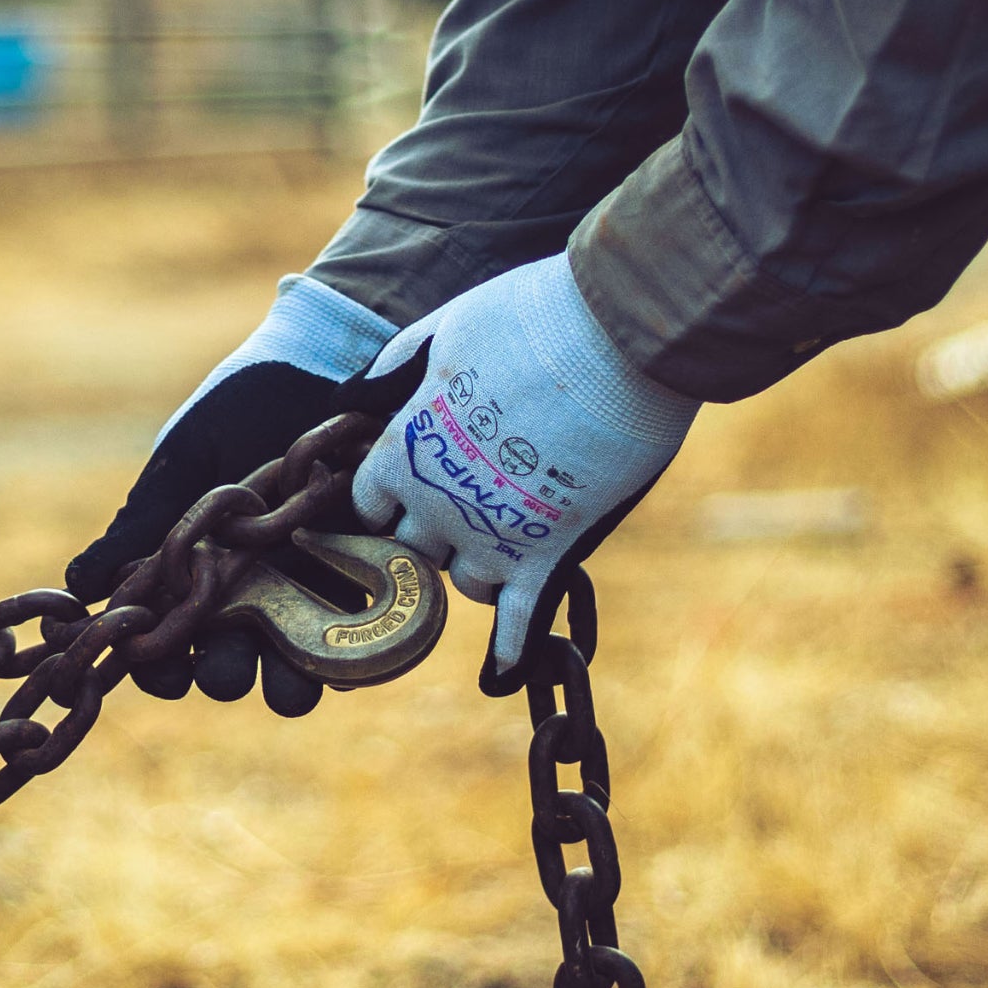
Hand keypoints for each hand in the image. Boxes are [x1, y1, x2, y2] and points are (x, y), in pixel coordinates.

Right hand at [66, 275, 396, 715]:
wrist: (325, 361)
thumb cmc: (243, 406)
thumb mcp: (186, 462)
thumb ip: (142, 524)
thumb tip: (76, 582)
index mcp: (197, 569)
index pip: (168, 636)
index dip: (157, 663)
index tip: (150, 663)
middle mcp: (251, 588)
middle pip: (230, 661)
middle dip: (225, 674)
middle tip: (224, 669)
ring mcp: (309, 583)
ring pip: (295, 660)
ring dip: (289, 681)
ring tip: (287, 681)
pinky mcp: (367, 569)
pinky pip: (362, 627)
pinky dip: (352, 644)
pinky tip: (340, 642)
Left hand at [349, 253, 698, 689]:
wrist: (619, 337)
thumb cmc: (532, 319)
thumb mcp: (450, 326)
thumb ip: (405, 363)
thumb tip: (369, 387)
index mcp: (404, 447)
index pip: (371, 503)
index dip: (392, 499)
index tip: (414, 488)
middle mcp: (434, 501)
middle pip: (414, 547)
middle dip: (435, 532)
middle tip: (469, 510)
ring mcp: (489, 535)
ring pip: (464, 582)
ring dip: (480, 567)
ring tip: (507, 544)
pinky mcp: (546, 554)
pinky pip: (516, 619)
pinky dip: (509, 647)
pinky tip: (504, 668)